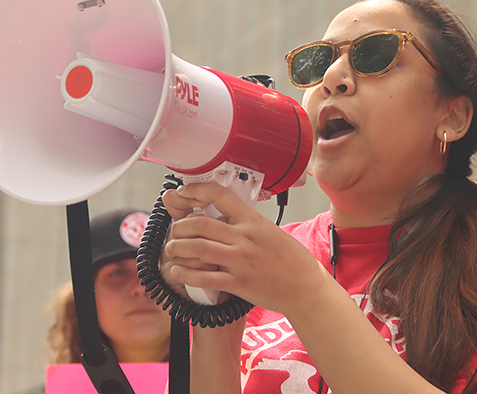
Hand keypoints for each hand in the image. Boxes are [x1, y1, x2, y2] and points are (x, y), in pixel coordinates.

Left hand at [161, 181, 328, 313]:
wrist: (305, 286)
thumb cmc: (290, 259)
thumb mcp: (269, 230)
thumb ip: (246, 223)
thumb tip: (223, 217)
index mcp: (252, 220)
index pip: (220, 195)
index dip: (196, 190)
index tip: (182, 192)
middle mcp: (245, 237)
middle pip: (200, 223)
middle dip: (179, 226)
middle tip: (174, 231)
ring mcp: (241, 260)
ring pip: (198, 248)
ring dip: (177, 248)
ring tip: (171, 250)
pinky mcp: (239, 283)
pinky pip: (205, 277)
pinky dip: (186, 274)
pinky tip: (177, 272)